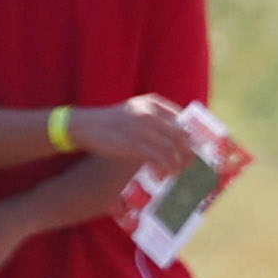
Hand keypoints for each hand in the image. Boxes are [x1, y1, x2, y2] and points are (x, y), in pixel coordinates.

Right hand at [67, 94, 203, 177]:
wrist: (83, 125)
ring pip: (171, 149)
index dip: (191, 137)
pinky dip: (163, 168)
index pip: (182, 120)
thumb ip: (153, 117)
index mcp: (152, 103)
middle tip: (189, 164)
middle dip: (188, 152)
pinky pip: (157, 158)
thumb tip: (177, 136)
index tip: (194, 149)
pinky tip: (163, 175)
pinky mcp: (133, 144)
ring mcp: (142, 129)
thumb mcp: (133, 110)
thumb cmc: (109, 121)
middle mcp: (150, 114)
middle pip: (181, 135)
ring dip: (177, 163)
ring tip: (176, 172)